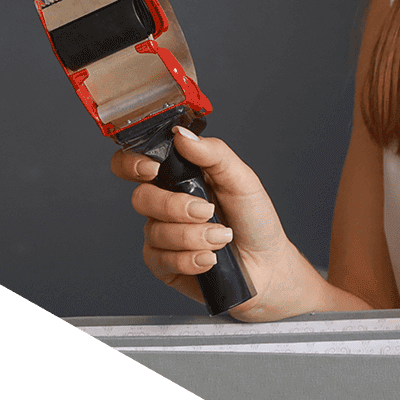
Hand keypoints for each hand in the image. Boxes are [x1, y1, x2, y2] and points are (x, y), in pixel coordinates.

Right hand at [110, 126, 309, 320]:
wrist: (268, 264)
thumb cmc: (254, 220)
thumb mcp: (242, 180)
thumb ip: (214, 154)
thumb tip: (181, 135)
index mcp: (178, 177)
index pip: (136, 164)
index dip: (132, 163)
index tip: (153, 169)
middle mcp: (164, 204)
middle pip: (141, 198)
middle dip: (175, 207)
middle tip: (208, 212)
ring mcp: (162, 235)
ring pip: (155, 232)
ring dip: (193, 236)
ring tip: (222, 238)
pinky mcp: (165, 265)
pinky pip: (160, 260)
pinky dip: (189, 259)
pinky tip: (211, 259)